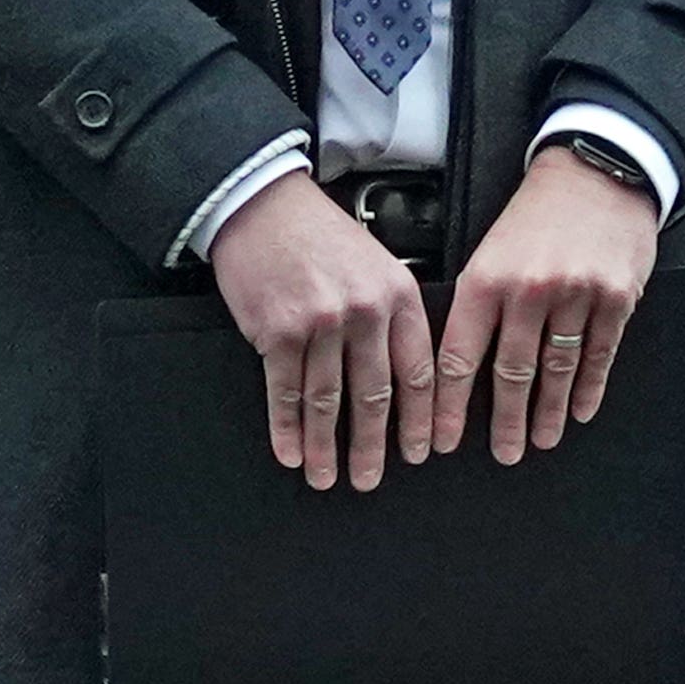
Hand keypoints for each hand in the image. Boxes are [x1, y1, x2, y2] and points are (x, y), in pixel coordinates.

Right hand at [210, 172, 434, 489]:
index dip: (419, 421)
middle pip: (374, 398)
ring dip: (326, 448)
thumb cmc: (321, 235)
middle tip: (369, 478)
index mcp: (399, 297)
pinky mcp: (278, 331)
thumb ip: (394, 315)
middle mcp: (365, 313)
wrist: (265, 205)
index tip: (419, 451)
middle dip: (372, 447)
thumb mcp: (378, 265)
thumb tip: (405, 378)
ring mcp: (321, 324)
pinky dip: (287, 428)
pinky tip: (291, 452)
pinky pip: (285, 393)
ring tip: (326, 476)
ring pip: (328, 403)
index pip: (419, 373)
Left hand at [432, 144, 657, 462]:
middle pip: (512, 373)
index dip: (450, 406)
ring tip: (541, 439)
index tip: (442, 440)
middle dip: (506, 422)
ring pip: (557, 370)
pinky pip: (600, 355)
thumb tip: (457, 366)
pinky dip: (589, 388)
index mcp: (486, 278)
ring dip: (548, 412)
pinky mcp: (616, 297)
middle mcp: (529, 290)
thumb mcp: (490, 249)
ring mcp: (576, 294)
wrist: (596, 171)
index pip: (460, 357)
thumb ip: (478, 303)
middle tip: (504, 454)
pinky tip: (581, 410)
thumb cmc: (535, 215)